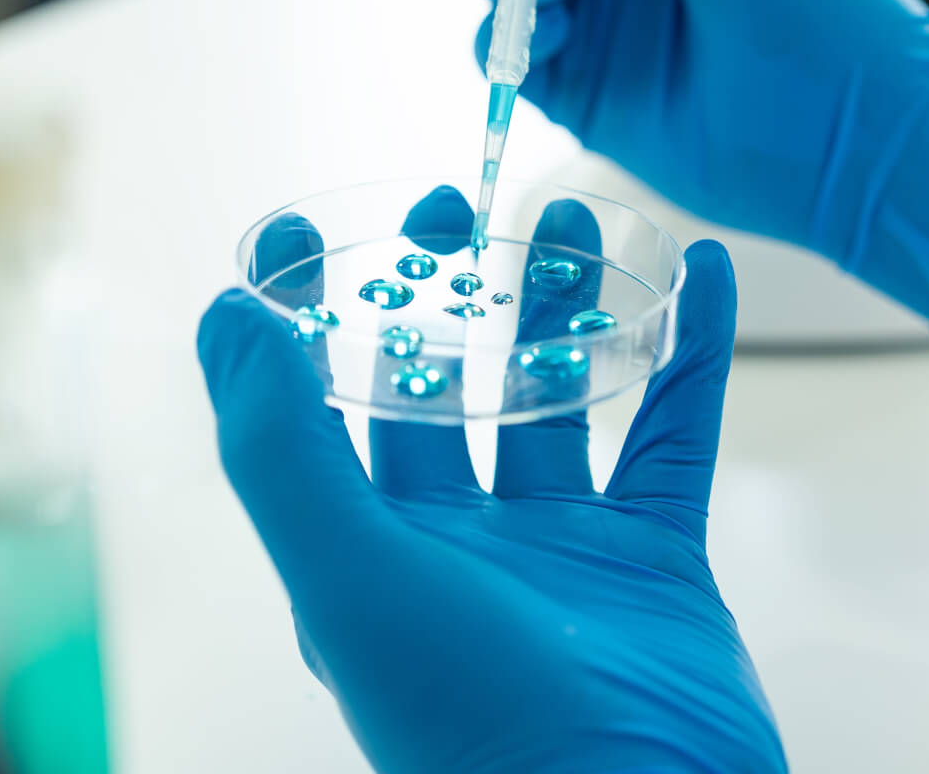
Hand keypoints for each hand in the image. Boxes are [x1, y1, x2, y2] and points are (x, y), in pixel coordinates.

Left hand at [198, 187, 785, 773]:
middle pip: (443, 390)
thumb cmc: (476, 720)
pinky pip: (676, 431)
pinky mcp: (657, 559)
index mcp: (364, 556)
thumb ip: (281, 451)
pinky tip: (704, 277)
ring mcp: (561, 551)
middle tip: (451, 208)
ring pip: (561, 398)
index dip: (297, 318)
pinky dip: (692, 353)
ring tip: (570, 222)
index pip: (312, 412)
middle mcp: (456, 548)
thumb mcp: (351, 577)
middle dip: (441, 295)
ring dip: (565, 309)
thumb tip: (224, 320)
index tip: (299, 229)